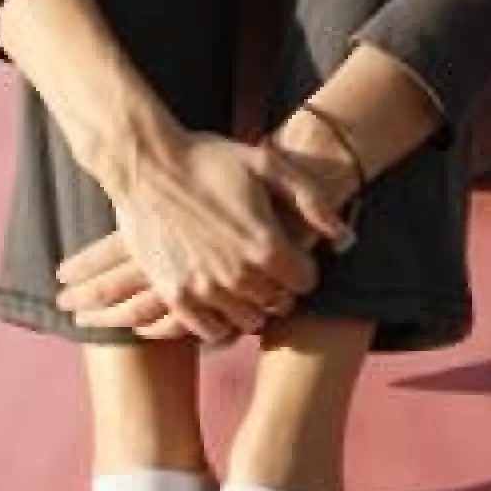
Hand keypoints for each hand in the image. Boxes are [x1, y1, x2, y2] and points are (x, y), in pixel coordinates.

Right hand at [55, 131, 346, 342]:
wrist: (145, 164)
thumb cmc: (209, 159)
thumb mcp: (267, 165)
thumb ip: (312, 200)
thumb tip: (345, 238)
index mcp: (265, 245)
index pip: (306, 281)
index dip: (301, 265)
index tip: (287, 251)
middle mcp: (238, 275)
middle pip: (279, 303)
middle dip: (277, 284)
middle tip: (262, 261)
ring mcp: (205, 289)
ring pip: (248, 320)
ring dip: (250, 303)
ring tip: (239, 276)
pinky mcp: (175, 296)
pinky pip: (209, 330)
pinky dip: (217, 320)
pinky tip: (215, 295)